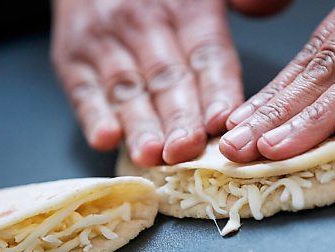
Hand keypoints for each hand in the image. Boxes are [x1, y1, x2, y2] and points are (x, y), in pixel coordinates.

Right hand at [52, 0, 244, 165]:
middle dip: (179, 118)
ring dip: (140, 125)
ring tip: (150, 154)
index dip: (215, 91)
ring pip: (129, 90)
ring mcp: (107, 44)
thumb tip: (261, 10)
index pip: (208, 57)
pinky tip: (106, 139)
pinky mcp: (73, 59)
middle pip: (169, 80)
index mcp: (189, 13)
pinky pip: (83, 89)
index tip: (222, 122)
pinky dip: (94, 115)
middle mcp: (147, 26)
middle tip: (186, 149)